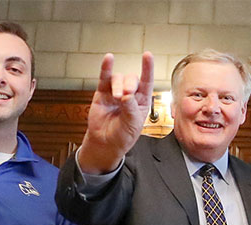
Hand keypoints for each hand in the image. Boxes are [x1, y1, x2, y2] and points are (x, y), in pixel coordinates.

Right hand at [77, 52, 153, 173]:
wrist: (105, 143)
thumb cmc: (122, 135)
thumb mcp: (131, 125)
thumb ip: (130, 109)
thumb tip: (126, 96)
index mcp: (142, 100)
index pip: (147, 81)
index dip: (147, 68)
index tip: (147, 55)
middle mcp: (130, 93)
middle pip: (132, 79)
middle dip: (129, 85)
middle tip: (125, 96)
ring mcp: (115, 91)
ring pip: (118, 79)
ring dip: (118, 85)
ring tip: (116, 97)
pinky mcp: (102, 93)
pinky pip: (104, 78)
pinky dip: (106, 68)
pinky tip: (108, 59)